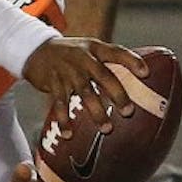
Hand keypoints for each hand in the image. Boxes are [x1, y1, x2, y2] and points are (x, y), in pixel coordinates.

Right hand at [22, 37, 147, 134]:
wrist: (35, 49)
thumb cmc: (70, 53)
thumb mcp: (88, 49)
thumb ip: (108, 61)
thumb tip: (138, 82)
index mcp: (94, 49)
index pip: (116, 52)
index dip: (132, 61)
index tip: (145, 73)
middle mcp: (82, 58)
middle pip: (103, 76)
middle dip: (117, 94)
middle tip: (128, 112)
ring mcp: (67, 71)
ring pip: (85, 93)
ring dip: (96, 111)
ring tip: (106, 128)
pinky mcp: (53, 82)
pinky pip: (60, 103)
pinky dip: (64, 119)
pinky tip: (69, 133)